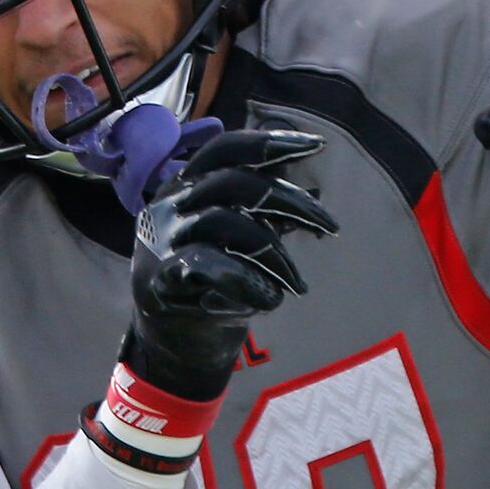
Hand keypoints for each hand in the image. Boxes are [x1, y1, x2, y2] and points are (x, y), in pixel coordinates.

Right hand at [121, 129, 336, 400]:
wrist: (175, 346)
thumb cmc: (213, 283)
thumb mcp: (242, 243)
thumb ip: (269, 215)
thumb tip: (317, 192)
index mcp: (186, 185)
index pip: (227, 148)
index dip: (270, 142)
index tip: (318, 145)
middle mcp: (169, 205)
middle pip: (237, 183)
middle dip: (292, 202)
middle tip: (330, 226)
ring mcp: (161, 240)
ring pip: (229, 223)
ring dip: (276, 255)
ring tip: (297, 284)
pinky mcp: (159, 279)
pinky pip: (209, 265)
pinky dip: (247, 279)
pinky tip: (270, 298)